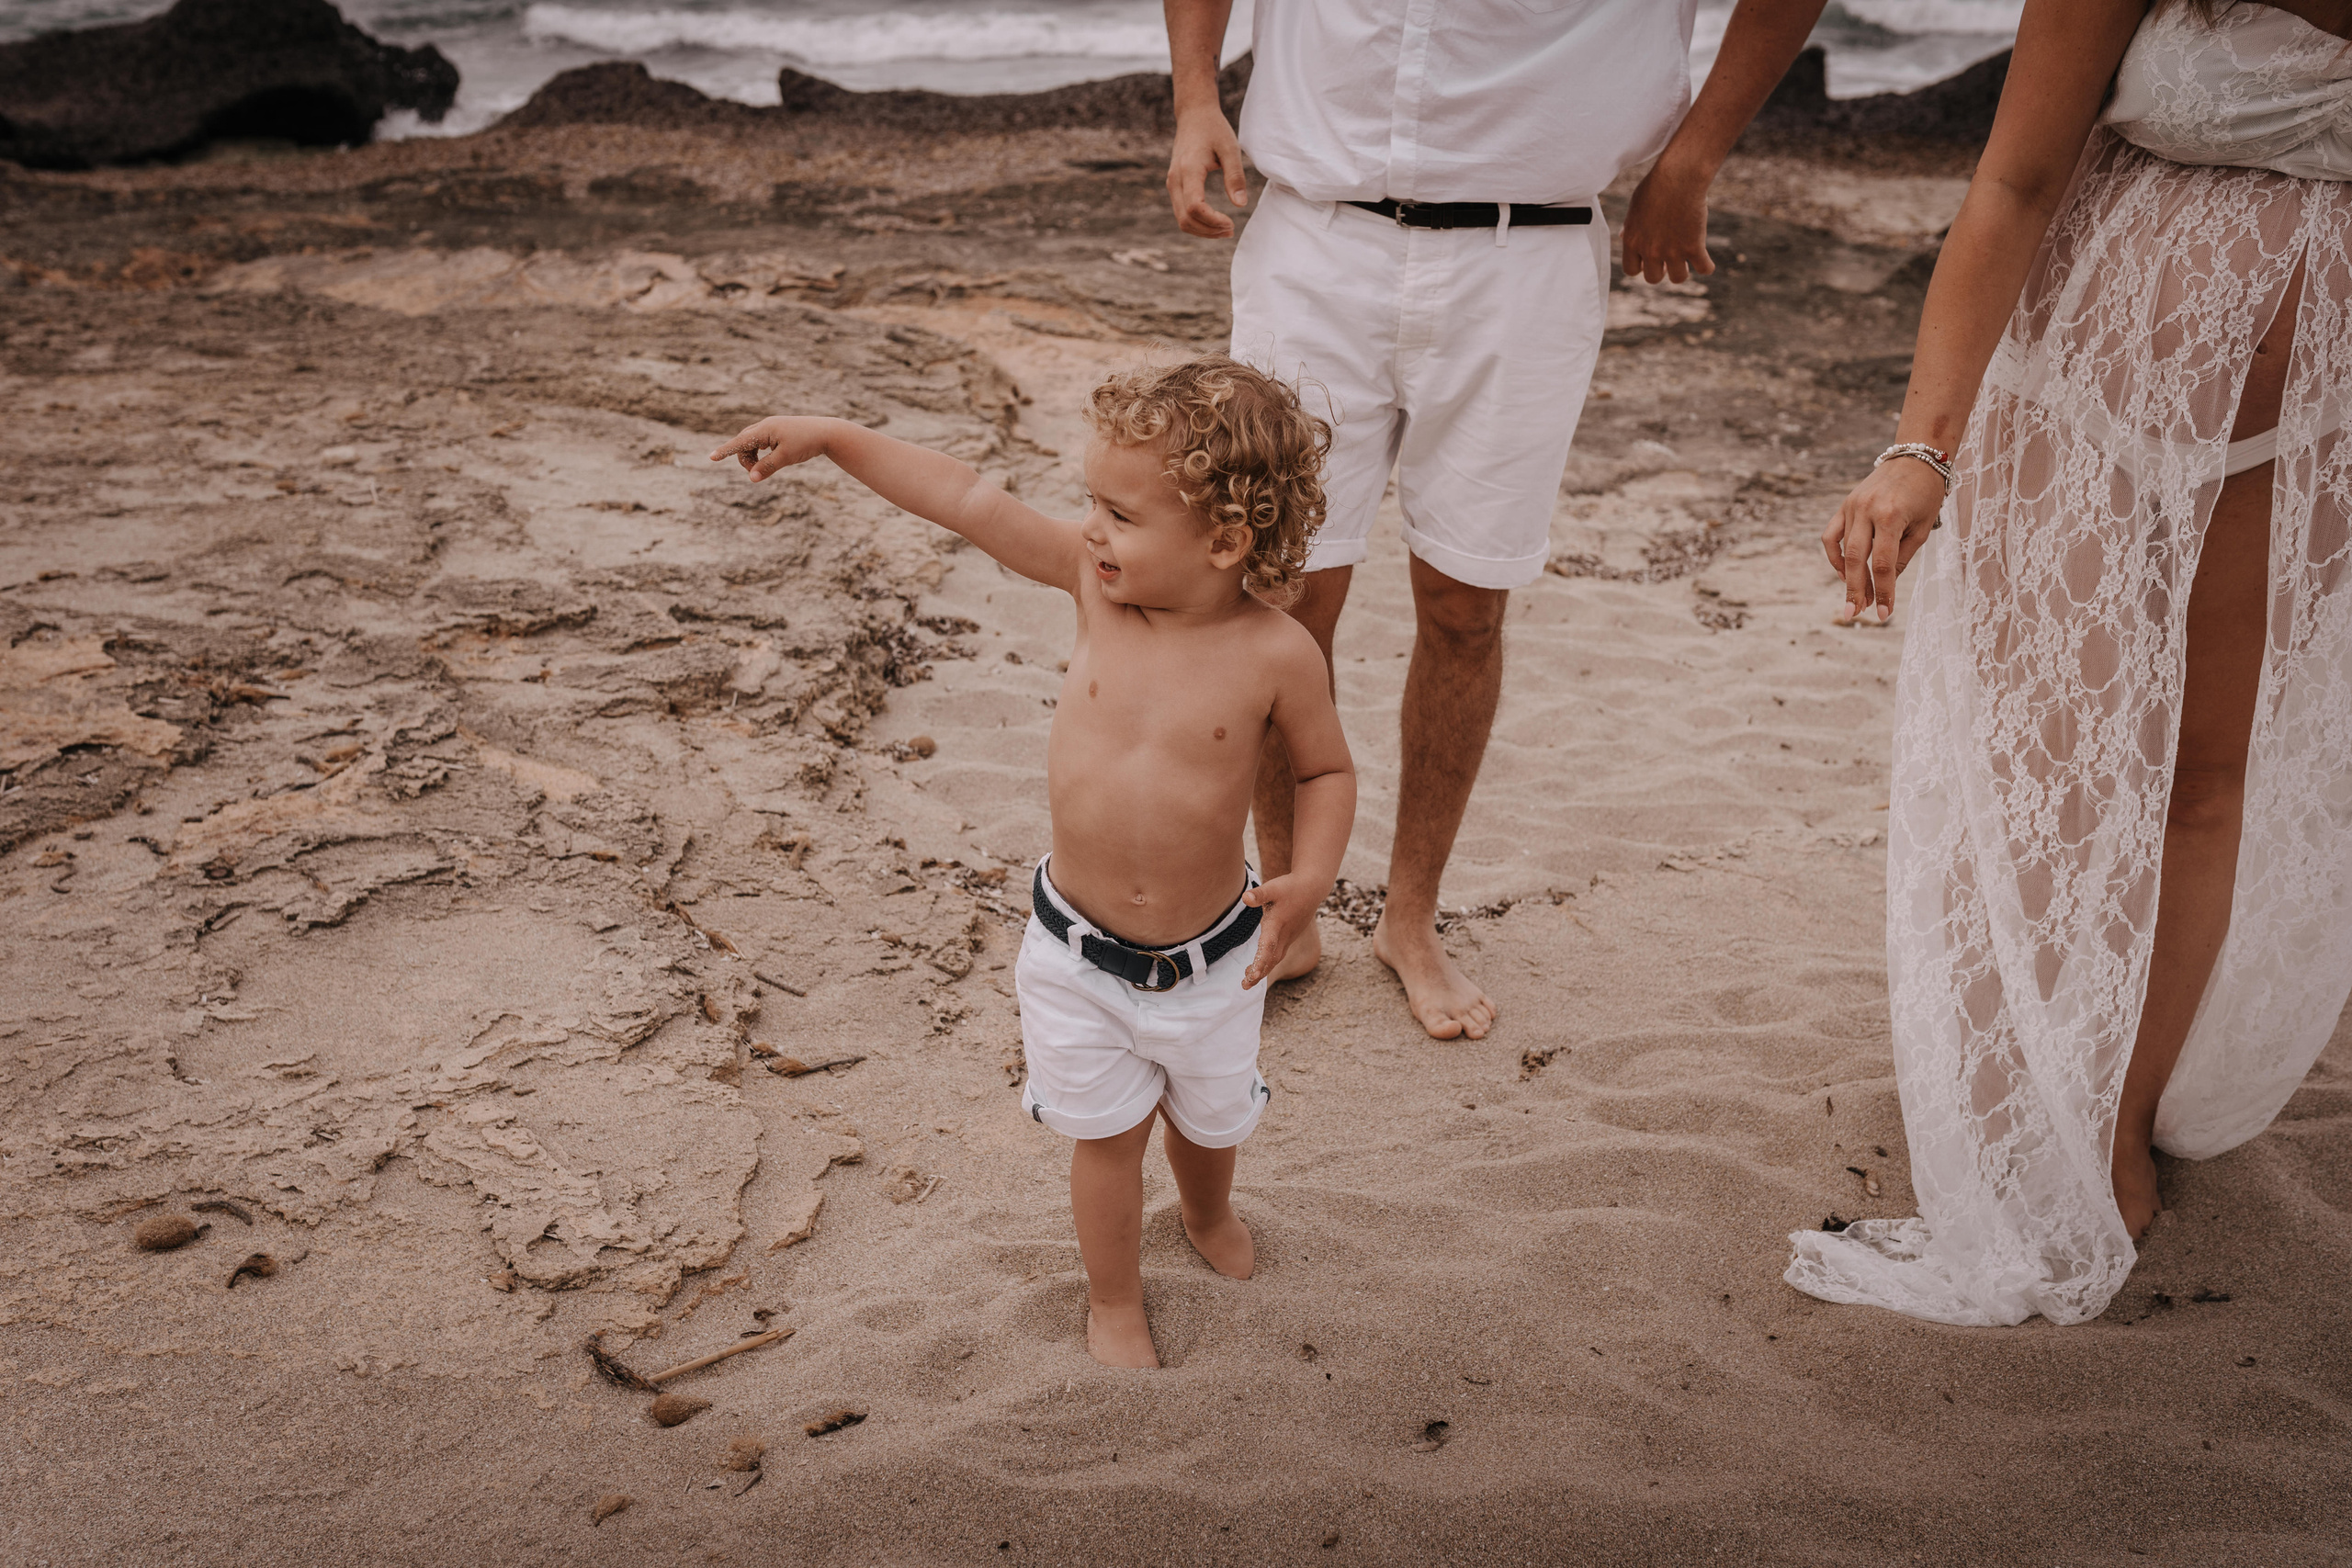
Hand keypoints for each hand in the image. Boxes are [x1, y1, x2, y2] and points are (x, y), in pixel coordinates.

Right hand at [709, 416, 832, 480]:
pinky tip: (767, 456)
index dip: (725, 451)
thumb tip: (751, 479)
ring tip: (763, 468)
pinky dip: (760, 451)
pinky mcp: (778, 430)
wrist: (827, 432)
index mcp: (765, 429)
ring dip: (752, 456)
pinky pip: (760, 441)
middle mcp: (765, 425)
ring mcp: (771, 427)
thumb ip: (767, 468)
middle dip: (745, 458)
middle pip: (744, 442)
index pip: (739, 441)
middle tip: (754, 472)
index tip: (711, 457)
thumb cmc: (807, 443)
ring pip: (751, 442)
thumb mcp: (786, 458)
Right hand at [1166, 109, 1248, 238]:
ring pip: (1181, 220)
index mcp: (1189, 170)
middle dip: (1209, 231)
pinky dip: (1197, 222)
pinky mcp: (1174, 186)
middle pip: (1185, 219)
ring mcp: (1172, 184)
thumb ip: (1235, 176)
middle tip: (1231, 230)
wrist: (1193, 115)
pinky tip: (1214, 221)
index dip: (1213, 221)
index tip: (1232, 222)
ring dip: (1203, 230)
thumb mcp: (1230, 148)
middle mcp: (1175, 179)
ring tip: (1225, 229)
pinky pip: (1181, 212)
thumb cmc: (1214, 129)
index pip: (1195, 207)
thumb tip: (1240, 204)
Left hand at [1239, 873, 1322, 988]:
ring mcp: (1288, 937)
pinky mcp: (1289, 937)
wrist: (1312, 888)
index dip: (1260, 961)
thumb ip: (1259, 894)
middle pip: (1271, 959)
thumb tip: (1245, 898)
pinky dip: (1268, 963)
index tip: (1252, 975)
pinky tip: (1259, 968)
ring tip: (1248, 981)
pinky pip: (1278, 955)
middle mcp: (1284, 935)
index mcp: (1277, 924)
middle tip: (1245, 986)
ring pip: (1275, 959)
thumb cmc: (1290, 887)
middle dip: (1258, 973)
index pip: (1268, 946)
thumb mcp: (1273, 887)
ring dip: (1263, 971)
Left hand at [1620, 156, 1715, 284]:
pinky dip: (1707, 267)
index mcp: (1632, 241)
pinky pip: (1704, 269)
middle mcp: (1650, 250)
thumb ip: (1630, 226)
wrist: (1679, 176)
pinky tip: (1706, 262)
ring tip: (1687, 261)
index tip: (1650, 259)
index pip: (1631, 270)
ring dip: (1682, 272)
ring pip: (1678, 278)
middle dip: (1661, 270)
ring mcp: (1672, 251)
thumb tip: (1624, 236)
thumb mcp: (1635, 206)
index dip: (1641, 266)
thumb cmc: (1656, 186)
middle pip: (1653, 278)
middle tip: (1669, 259)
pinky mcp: (1694, 246)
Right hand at [1822, 458, 1945, 622]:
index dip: (1884, 591)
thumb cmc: (1926, 493)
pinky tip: (1844, 571)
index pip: (1884, 563)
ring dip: (1847, 577)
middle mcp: (1867, 510)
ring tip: (1855, 598)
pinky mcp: (1845, 505)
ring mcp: (1852, 507)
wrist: (1915, 457)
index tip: (1884, 613)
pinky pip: (1831, 536)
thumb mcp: (1921, 527)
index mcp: (1891, 516)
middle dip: (1857, 590)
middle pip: (1858, 559)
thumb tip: (1886, 583)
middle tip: (1855, 614)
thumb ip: (1902, 555)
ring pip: (1843, 549)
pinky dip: (1835, 556)